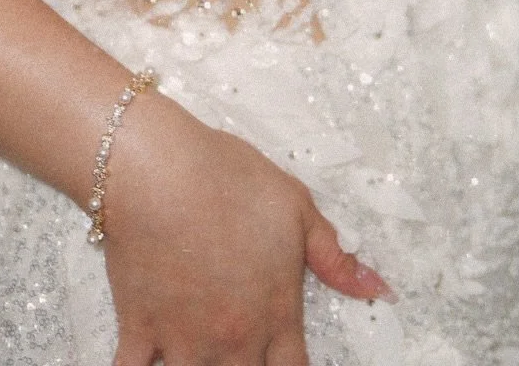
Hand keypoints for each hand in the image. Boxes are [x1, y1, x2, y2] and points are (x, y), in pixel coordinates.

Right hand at [104, 93, 391, 364]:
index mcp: (275, 315)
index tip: (289, 364)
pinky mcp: (139, 331)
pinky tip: (147, 365)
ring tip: (202, 358)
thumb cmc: (229, 181)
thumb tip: (379, 290)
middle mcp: (232, 341)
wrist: (159, 172)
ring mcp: (183, 342)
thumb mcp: (296, 208)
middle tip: (243, 354)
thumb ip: (336, 257)